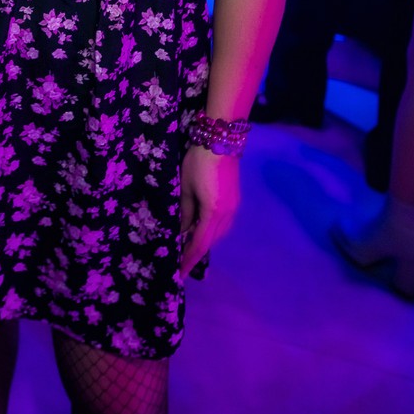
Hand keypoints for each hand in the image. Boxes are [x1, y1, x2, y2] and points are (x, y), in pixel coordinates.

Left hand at [179, 145, 239, 277]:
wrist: (220, 141)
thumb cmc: (198, 163)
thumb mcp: (185, 188)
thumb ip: (185, 213)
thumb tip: (183, 231)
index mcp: (213, 213)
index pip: (199, 244)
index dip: (188, 260)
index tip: (179, 273)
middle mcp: (227, 215)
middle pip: (210, 242)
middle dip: (195, 253)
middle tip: (180, 261)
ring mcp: (234, 209)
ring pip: (218, 234)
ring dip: (204, 242)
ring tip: (188, 247)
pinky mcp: (235, 202)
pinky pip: (223, 225)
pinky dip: (211, 232)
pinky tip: (202, 230)